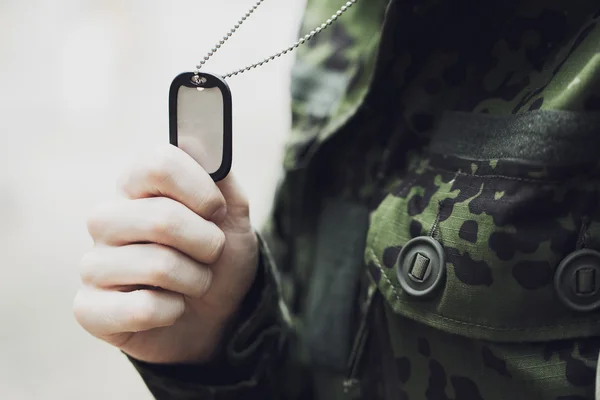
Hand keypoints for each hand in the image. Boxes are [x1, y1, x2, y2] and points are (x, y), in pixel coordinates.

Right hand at [73, 145, 257, 363]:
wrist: (217, 313)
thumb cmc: (220, 258)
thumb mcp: (233, 215)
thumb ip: (220, 178)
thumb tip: (202, 141)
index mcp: (136, 186)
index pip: (159, 164)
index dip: (202, 190)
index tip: (217, 211)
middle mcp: (106, 219)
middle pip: (162, 218)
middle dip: (207, 243)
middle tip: (211, 253)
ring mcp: (93, 264)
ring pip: (158, 265)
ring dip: (195, 279)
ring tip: (193, 282)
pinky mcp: (88, 309)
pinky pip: (142, 308)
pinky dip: (173, 311)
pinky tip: (170, 308)